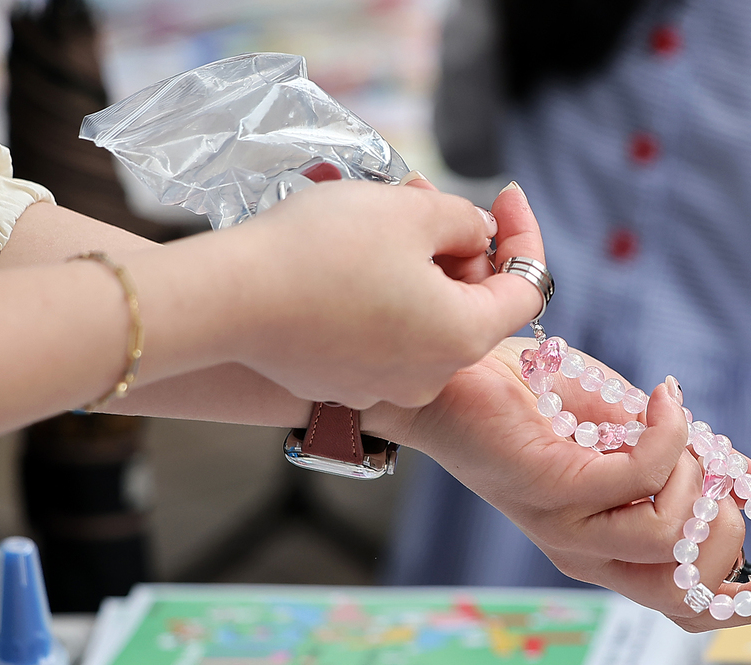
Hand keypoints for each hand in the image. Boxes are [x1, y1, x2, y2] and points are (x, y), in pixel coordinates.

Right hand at [187, 178, 545, 407]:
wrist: (225, 298)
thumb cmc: (325, 250)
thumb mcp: (412, 210)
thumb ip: (464, 219)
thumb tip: (477, 234)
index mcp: (464, 336)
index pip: (525, 289)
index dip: (523, 236)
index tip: (507, 194)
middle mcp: (432, 374)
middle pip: (469, 302)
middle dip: (455, 243)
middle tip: (419, 193)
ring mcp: (385, 385)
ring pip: (421, 315)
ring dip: (413, 262)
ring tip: (376, 211)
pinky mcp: (341, 383)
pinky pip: (377, 334)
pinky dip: (375, 293)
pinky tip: (341, 254)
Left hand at [385, 340, 750, 630]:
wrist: (463, 373)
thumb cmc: (548, 403)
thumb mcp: (640, 438)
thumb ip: (699, 469)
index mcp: (611, 554)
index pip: (689, 608)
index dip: (750, 605)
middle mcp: (590, 556)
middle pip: (691, 586)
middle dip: (731, 526)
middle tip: (715, 467)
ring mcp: (570, 530)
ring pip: (671, 535)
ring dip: (696, 474)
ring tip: (673, 429)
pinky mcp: (556, 491)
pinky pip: (644, 476)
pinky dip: (671, 433)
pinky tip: (662, 400)